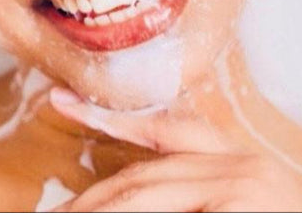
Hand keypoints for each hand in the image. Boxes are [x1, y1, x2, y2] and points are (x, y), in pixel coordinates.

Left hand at [48, 88, 301, 212]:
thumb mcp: (239, 200)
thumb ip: (192, 190)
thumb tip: (133, 193)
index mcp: (240, 166)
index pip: (166, 135)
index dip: (111, 119)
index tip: (62, 99)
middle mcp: (244, 167)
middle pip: (147, 176)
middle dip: (96, 197)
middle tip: (56, 212)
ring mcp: (244, 186)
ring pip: (149, 193)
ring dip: (103, 208)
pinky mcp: (239, 203)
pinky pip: (170, 205)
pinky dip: (131, 207)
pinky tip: (100, 210)